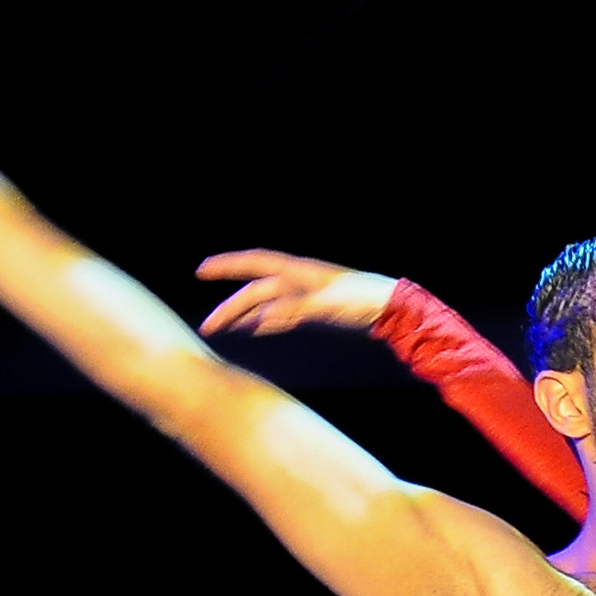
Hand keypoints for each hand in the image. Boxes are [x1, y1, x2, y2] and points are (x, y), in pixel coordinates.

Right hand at [197, 250, 398, 338]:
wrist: (393, 310)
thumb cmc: (363, 300)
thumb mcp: (328, 305)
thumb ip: (294, 309)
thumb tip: (262, 317)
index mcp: (298, 272)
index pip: (255, 264)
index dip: (227, 266)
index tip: (201, 270)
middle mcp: (298, 281)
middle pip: (256, 291)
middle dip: (231, 307)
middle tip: (208, 327)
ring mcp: (306, 296)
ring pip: (267, 305)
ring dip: (245, 317)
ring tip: (223, 332)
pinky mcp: (316, 311)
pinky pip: (283, 316)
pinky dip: (266, 323)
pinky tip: (254, 331)